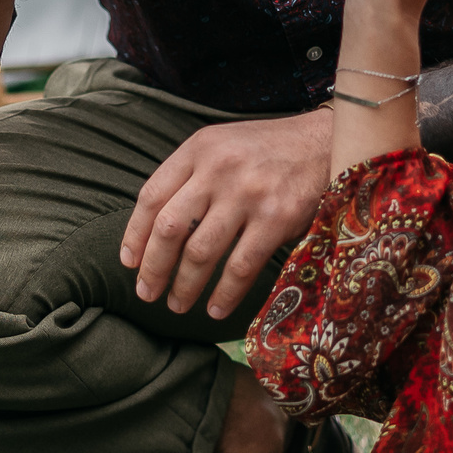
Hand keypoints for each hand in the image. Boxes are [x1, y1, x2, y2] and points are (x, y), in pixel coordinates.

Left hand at [120, 108, 333, 319]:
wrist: (323, 143)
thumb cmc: (266, 151)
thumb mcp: (221, 146)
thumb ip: (190, 177)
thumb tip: (153, 230)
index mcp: (199, 149)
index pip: (151, 196)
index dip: (135, 234)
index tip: (129, 262)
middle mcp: (219, 169)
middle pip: (169, 228)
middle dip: (153, 268)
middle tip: (147, 293)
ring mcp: (248, 194)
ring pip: (201, 252)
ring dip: (185, 286)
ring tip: (177, 304)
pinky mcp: (277, 219)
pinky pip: (241, 266)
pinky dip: (224, 294)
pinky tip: (215, 308)